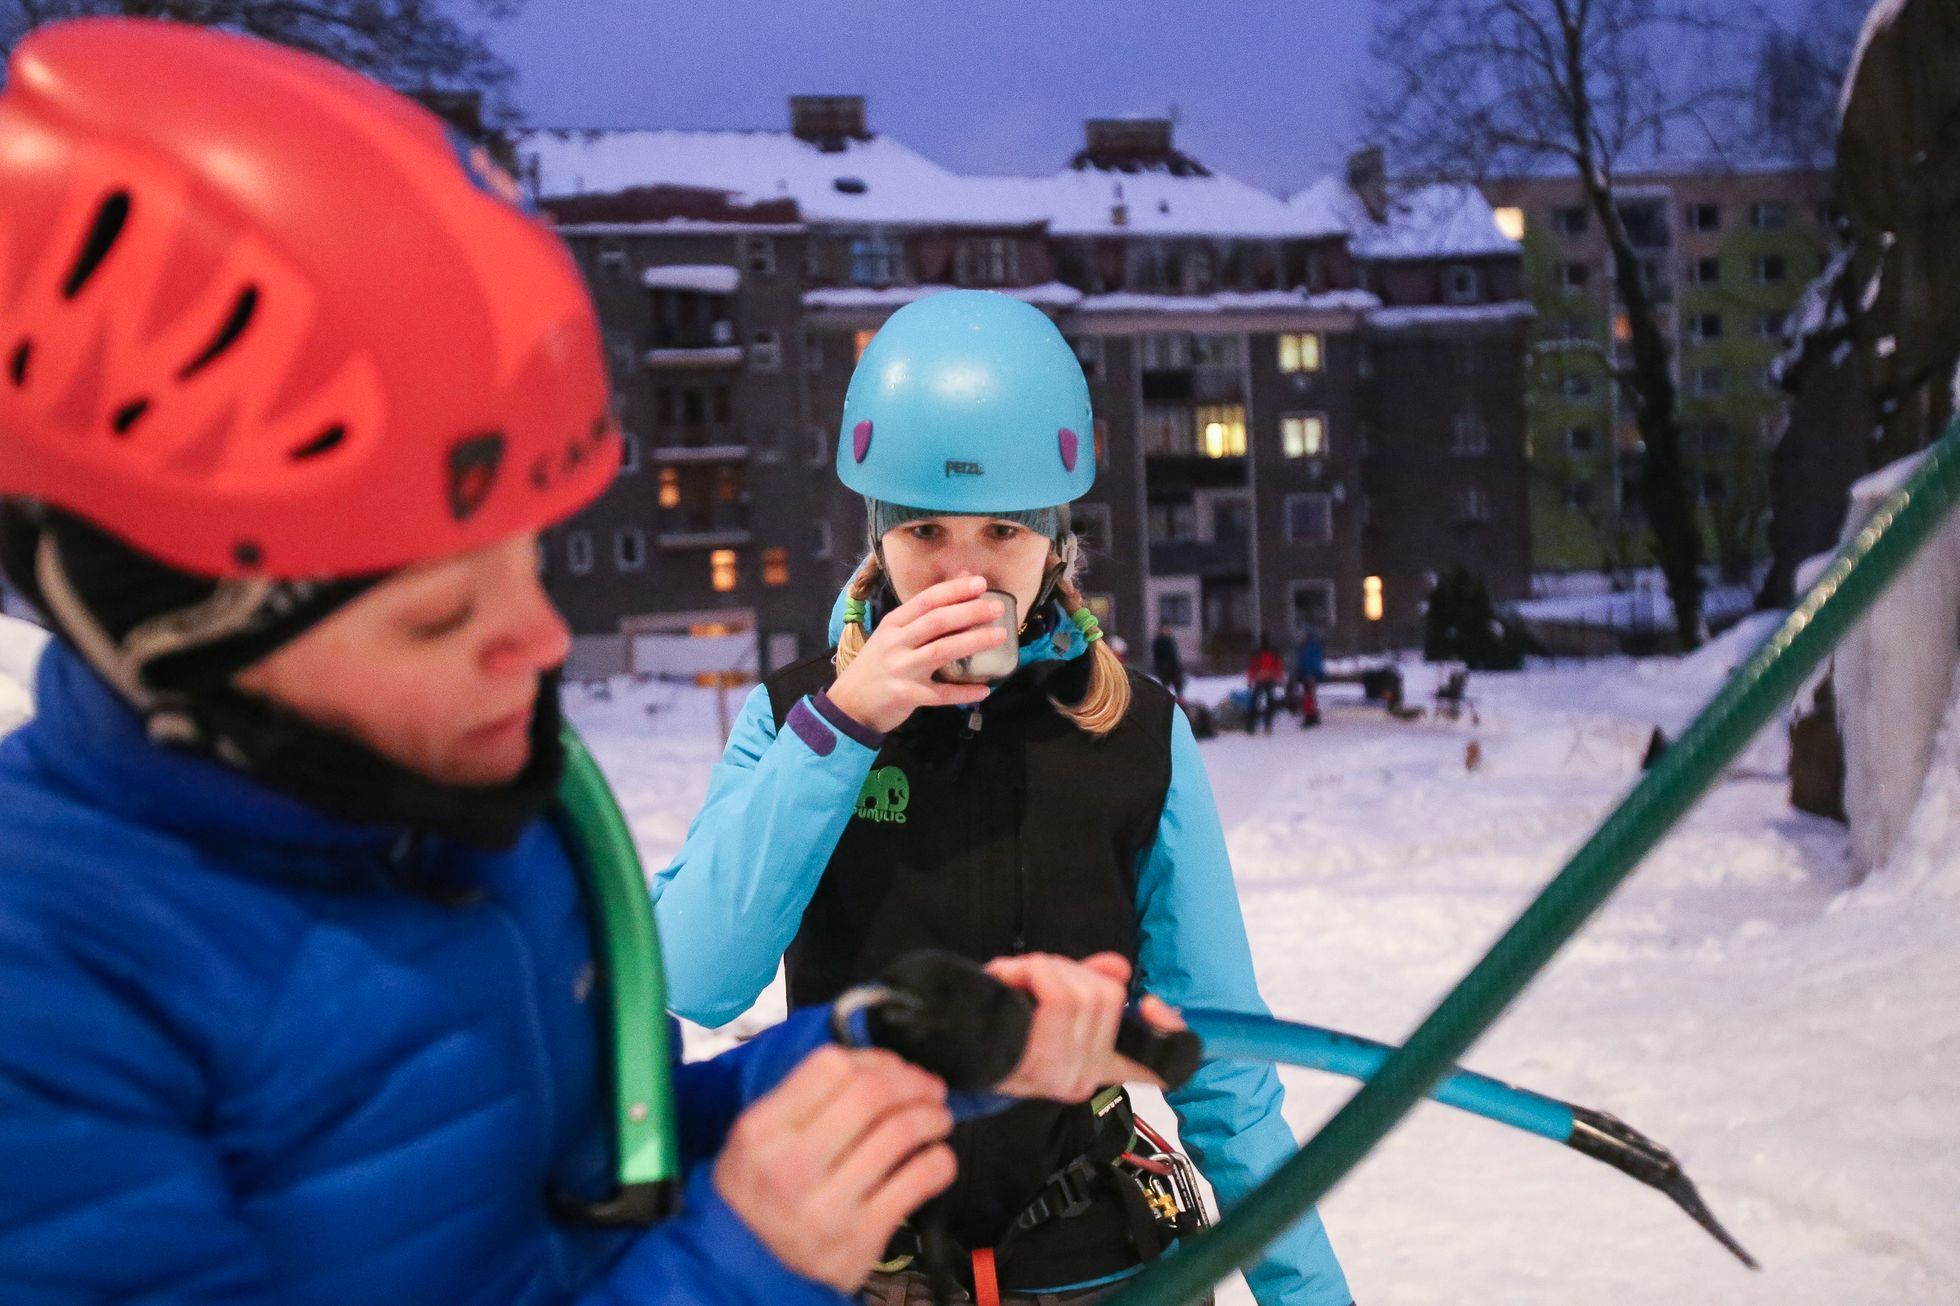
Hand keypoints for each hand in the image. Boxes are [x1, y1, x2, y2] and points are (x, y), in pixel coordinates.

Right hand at [714, 1046, 956, 1290]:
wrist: (750, 1265)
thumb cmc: (761, 1189)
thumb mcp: (759, 1135)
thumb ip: (807, 1095)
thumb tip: (880, 1064)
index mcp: (763, 1130)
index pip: (830, 1066)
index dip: (873, 1059)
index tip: (891, 1068)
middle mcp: (792, 1166)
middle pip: (872, 1093)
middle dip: (912, 1083)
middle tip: (928, 1089)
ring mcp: (828, 1206)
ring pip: (901, 1132)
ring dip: (932, 1116)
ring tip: (936, 1118)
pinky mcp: (861, 1237)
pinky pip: (919, 1181)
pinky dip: (940, 1160)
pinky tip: (935, 1157)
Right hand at [828, 574, 1007, 732]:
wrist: (849, 704)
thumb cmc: (878, 664)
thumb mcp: (894, 634)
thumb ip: (924, 611)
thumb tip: (961, 578)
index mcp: (893, 623)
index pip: (926, 601)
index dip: (954, 590)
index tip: (981, 583)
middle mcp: (896, 642)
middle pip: (936, 622)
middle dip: (969, 612)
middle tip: (998, 608)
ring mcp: (901, 669)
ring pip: (941, 652)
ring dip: (973, 643)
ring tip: (999, 637)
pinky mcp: (906, 695)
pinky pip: (940, 694)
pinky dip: (963, 692)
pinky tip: (985, 689)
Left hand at [983, 952, 1186, 1099]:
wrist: (943, 1051)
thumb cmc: (995, 1029)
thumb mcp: (1042, 1005)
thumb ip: (1086, 984)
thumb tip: (1119, 966)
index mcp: (1094, 1066)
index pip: (1155, 1066)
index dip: (1172, 1033)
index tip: (1155, 1005)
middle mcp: (1085, 1075)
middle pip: (1107, 994)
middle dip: (1067, 968)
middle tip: (1033, 974)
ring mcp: (1063, 1073)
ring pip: (1083, 991)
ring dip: (1046, 966)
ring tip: (1017, 977)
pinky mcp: (1038, 1063)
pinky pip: (1056, 994)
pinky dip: (1032, 970)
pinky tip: (1008, 979)